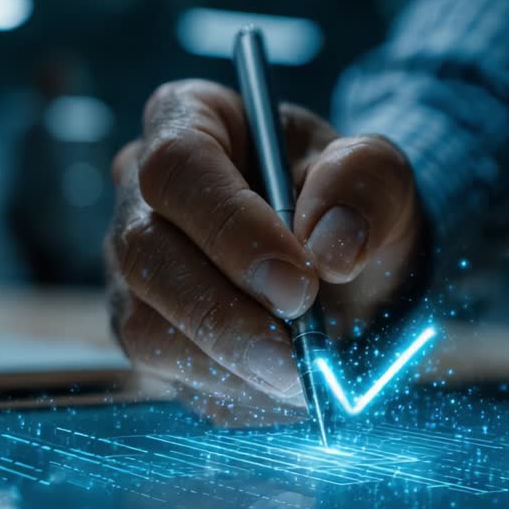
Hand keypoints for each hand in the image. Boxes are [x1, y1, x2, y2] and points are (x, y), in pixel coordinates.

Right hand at [104, 80, 422, 421]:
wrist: (345, 268)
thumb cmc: (348, 205)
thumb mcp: (378, 177)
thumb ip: (363, 187)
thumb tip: (331, 247)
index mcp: (190, 120)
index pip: (179, 166)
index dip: (230, 227)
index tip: (297, 283)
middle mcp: (140, 190)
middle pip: (146, 252)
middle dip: (225, 313)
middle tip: (298, 355)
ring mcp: (130, 264)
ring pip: (145, 322)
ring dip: (227, 362)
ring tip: (300, 376)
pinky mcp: (140, 327)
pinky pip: (163, 370)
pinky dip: (226, 389)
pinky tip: (278, 386)